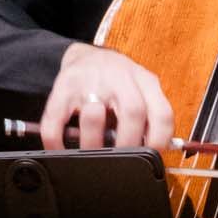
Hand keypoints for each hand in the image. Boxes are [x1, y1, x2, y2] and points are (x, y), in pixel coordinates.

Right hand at [37, 40, 173, 150]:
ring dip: (93, 142)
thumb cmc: (117, 83)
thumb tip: (153, 157)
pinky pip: (57, 119)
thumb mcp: (142, 91)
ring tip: (92, 156)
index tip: (151, 156)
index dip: (159, 140)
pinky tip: (61, 151)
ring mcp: (90, 81)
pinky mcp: (63, 86)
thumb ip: (150, 119)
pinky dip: (57, 141)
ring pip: (94, 114)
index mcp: (145, 82)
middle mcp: (120, 78)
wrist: (85, 55)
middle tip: (120, 162)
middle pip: (132, 112)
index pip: (161, 113)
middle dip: (127, 144)